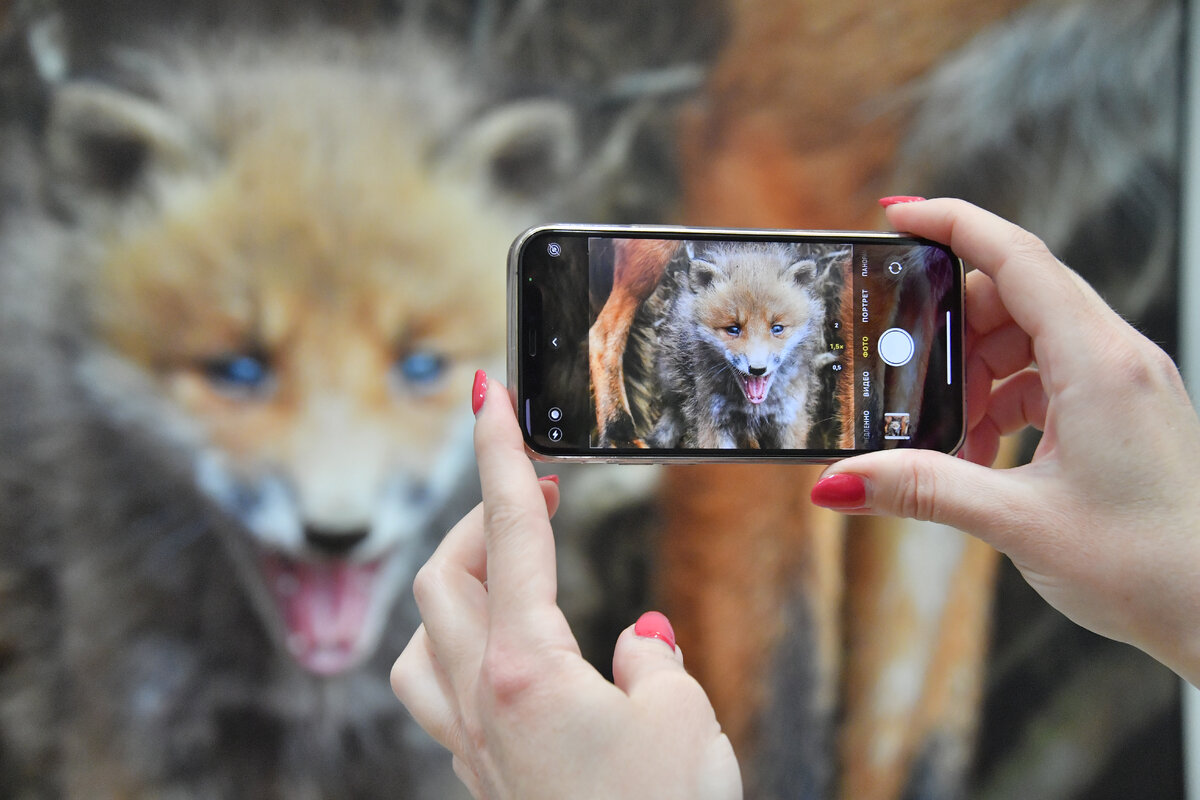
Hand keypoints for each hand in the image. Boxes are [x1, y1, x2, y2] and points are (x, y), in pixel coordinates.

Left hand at [391, 372, 741, 799]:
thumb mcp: (681, 722)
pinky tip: (504, 654)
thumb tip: (634, 642)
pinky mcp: (481, 776)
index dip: (497, 450)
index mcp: (525, 668)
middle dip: (483, 514)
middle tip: (536, 486)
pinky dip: (459, 648)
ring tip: (509, 565)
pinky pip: (437, 693)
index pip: (508, 530)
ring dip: (459, 582)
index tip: (485, 391)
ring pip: (423, 637)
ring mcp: (472, 744)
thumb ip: (651, 664)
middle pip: (444, 575)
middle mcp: (481, 701)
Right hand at [812, 198, 1199, 685]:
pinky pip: (1049, 377)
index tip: (896, 216)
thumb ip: (923, 489)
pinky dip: (1004, 402)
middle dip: (952, 328)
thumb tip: (841, 481)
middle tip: (907, 376)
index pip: (1016, 257)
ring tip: (948, 437)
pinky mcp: (1123, 411)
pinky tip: (982, 453)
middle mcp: (1118, 358)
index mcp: (1100, 363)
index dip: (952, 223)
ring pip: (1030, 338)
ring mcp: (1124, 383)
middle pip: (1015, 295)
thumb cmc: (1150, 567)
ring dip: (977, 375)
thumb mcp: (1018, 523)